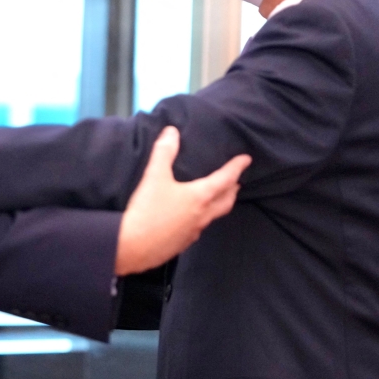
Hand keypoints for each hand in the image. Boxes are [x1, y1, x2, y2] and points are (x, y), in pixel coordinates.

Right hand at [114, 126, 249, 275]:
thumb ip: (164, 152)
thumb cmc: (147, 210)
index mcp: (200, 197)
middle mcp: (202, 215)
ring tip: (217, 197)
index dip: (236, 168)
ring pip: (214, 216)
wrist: (132, 247)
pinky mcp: (183, 243)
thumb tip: (172, 132)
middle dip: (233, 189)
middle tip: (236, 181)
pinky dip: (203, 217)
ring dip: (219, 204)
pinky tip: (192, 217)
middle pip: (226, 201)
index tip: (246, 160)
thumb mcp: (154, 176)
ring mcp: (194, 231)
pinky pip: (199, 228)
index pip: (225, 179)